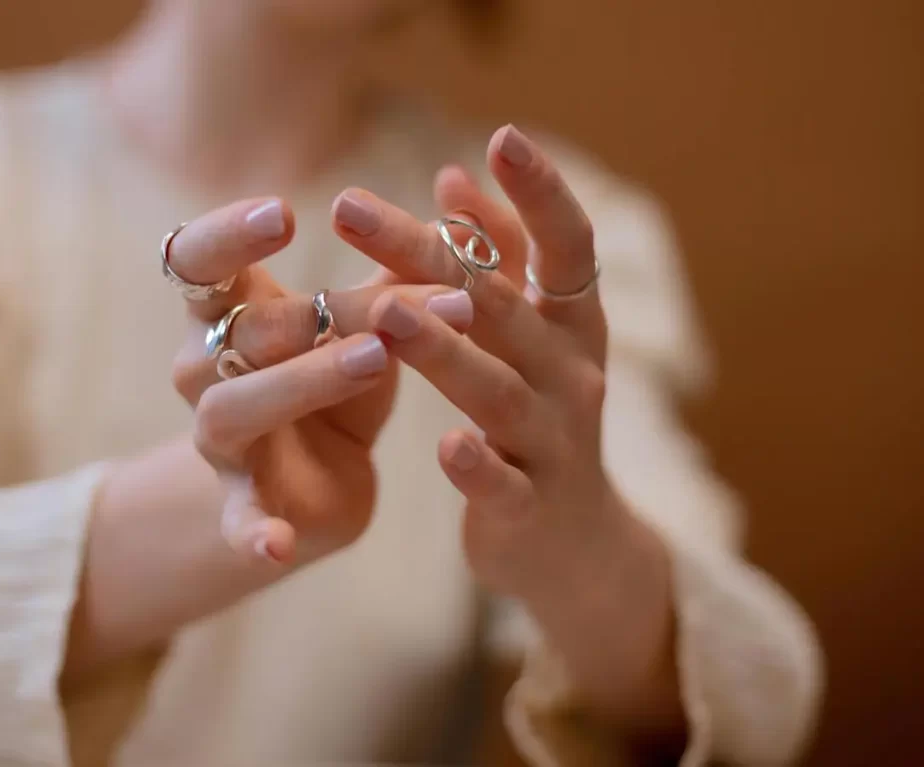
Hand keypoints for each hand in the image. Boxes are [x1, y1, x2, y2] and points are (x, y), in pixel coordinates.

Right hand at [65, 198, 468, 679]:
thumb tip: (459, 212)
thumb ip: (398, 273)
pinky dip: (252, 532)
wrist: (321, 477)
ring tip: (374, 359)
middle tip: (391, 306)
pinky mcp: (246, 503)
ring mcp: (223, 440)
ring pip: (235, 406)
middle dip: (318, 312)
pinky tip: (278, 547)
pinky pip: (237, 520)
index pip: (197, 259)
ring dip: (301, 381)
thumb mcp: (369, 322)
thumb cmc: (344, 375)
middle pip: (241, 330)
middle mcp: (209, 368)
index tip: (285, 215)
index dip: (228, 235)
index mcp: (231, 311)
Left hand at [331, 127, 683, 732]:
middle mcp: (572, 374)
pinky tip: (445, 445)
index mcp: (572, 326)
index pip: (566, 247)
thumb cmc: (539, 418)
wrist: (573, 542)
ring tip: (386, 309)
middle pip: (500, 306)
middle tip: (350, 210)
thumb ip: (502, 259)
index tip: (502, 135)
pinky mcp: (529, 506)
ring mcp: (554, 443)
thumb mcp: (535, 337)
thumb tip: (453, 175)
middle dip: (429, 254)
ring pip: (497, 390)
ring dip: (444, 349)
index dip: (540, 192)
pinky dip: (477, 465)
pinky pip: (503, 484)